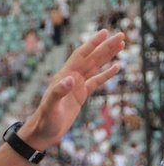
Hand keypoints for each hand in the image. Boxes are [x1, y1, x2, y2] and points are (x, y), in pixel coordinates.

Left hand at [22, 30, 124, 149]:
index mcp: (64, 76)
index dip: (92, 43)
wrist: (43, 132)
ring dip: (107, 56)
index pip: (80, 55)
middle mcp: (70, 78)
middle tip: (121, 35)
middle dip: (105, 46)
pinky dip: (106, 74)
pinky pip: (96, 81)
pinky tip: (116, 67)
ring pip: (95, 67)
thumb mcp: (51, 107)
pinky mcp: (80, 95)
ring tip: (121, 45)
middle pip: (91, 58)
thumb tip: (70, 79)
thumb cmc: (45, 120)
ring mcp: (76, 86)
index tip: (105, 32)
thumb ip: (59, 92)